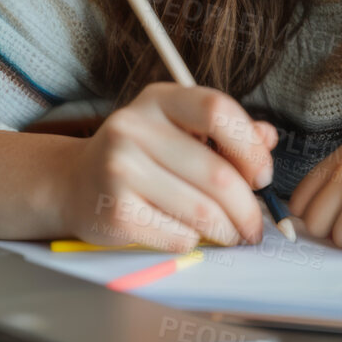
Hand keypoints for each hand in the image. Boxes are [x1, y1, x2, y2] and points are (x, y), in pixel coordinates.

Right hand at [55, 83, 277, 251]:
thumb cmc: (137, 157)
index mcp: (159, 99)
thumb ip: (224, 133)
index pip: (218, 110)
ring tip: (230, 234)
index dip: (250, 147)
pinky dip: (194, 241)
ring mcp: (120, 168)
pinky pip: (178, 235)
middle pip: (217, 173)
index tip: (261, 176)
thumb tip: (268, 138)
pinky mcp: (114, 211)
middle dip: (247, 208)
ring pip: (202, 211)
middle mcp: (134, 127)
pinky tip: (188, 235)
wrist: (73, 183)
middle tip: (254, 227)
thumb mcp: (177, 130)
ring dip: (227, 231)